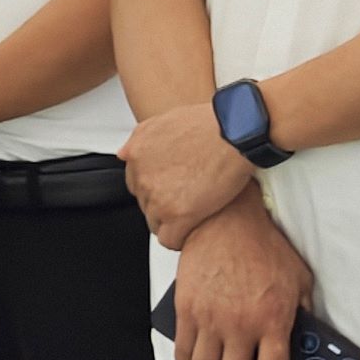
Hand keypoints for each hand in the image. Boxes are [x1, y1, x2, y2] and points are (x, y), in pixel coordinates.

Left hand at [125, 97, 259, 247]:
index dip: (157, 188)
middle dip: (165, 203)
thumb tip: (124, 154)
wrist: (235, 132)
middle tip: (188, 198)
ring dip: (173, 221)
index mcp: (136, 155)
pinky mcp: (178, 215)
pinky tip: (193, 230)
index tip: (171, 188)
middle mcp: (142, 177)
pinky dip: (180, 238)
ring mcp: (158, 197)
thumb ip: (140, 139)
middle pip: (146, 203)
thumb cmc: (210, 124)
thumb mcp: (163, 120)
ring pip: (156, 223)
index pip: (136, 184)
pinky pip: (169, 239)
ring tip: (195, 213)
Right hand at [171, 196, 308, 359]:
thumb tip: (303, 336)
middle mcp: (239, 325)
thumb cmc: (263, 246)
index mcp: (271, 320)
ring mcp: (209, 319)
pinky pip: (181, 350)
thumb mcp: (299, 280)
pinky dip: (187, 358)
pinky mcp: (185, 309)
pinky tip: (197, 351)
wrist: (228, 221)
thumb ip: (302, 312)